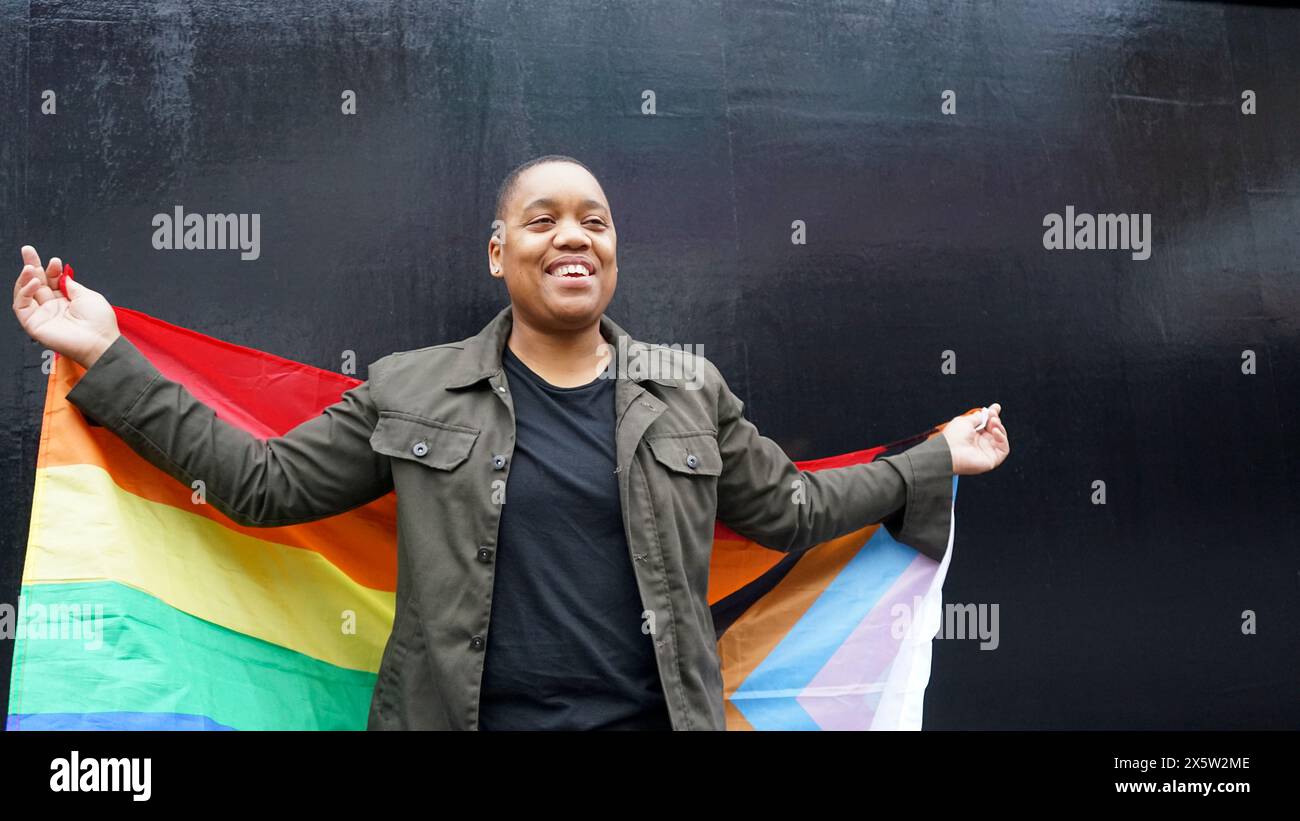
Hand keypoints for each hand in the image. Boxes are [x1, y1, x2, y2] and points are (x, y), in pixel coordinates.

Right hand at [12, 245, 119, 367]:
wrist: (99, 341)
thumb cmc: (99, 321)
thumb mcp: (87, 296)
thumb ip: (70, 284)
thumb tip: (61, 274)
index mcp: (66, 300)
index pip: (52, 281)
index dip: (51, 269)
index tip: (56, 261)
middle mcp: (52, 307)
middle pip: (36, 283)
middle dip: (31, 265)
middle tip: (28, 250)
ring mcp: (42, 315)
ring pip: (25, 292)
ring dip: (26, 277)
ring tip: (30, 267)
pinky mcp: (33, 324)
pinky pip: (21, 305)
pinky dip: (24, 291)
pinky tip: (34, 282)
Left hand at [941, 402, 1009, 475]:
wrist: (950, 452)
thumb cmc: (954, 436)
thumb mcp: (965, 421)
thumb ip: (978, 417)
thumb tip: (986, 412)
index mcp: (973, 434)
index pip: (987, 424)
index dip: (992, 416)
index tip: (996, 407)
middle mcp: (981, 443)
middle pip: (995, 429)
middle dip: (995, 420)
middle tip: (993, 415)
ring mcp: (987, 451)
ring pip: (1001, 438)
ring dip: (1000, 428)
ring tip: (993, 422)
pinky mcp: (993, 459)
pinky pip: (1004, 448)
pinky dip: (1002, 438)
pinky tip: (995, 431)